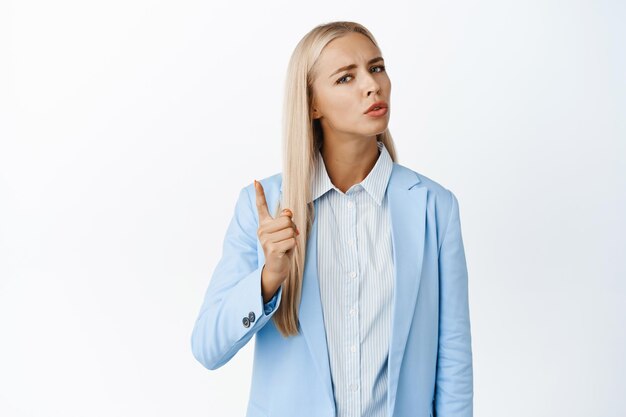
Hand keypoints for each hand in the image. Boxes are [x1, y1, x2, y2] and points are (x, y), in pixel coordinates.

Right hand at [254, 180, 298, 301]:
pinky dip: (293, 246)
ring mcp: (265, 240)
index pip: (261, 206)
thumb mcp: (284, 232)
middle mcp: (261, 230)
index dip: (259, 193)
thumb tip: (288, 212)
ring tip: (285, 246)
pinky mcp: (272, 249)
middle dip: (292, 228)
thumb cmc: (282, 247)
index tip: (256, 181)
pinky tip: (285, 252)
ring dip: (293, 238)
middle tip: (287, 238)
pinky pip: (291, 240)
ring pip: (290, 230)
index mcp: (264, 224)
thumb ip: (286, 220)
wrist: (277, 268)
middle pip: (287, 219)